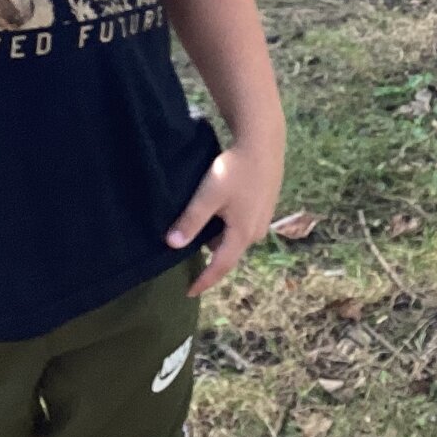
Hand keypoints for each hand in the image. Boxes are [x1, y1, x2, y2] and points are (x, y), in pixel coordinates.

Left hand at [165, 138, 283, 295]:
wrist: (262, 144)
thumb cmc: (234, 169)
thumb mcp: (208, 195)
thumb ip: (191, 221)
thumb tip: (172, 245)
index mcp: (242, 234)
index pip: (220, 267)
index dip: (204, 281)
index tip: (189, 292)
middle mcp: (256, 232)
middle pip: (229, 253)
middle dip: (210, 259)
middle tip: (189, 260)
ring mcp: (263, 220)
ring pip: (235, 238)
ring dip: (218, 240)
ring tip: (199, 231)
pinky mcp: (265, 207)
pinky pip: (242, 226)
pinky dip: (228, 227)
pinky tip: (218, 213)